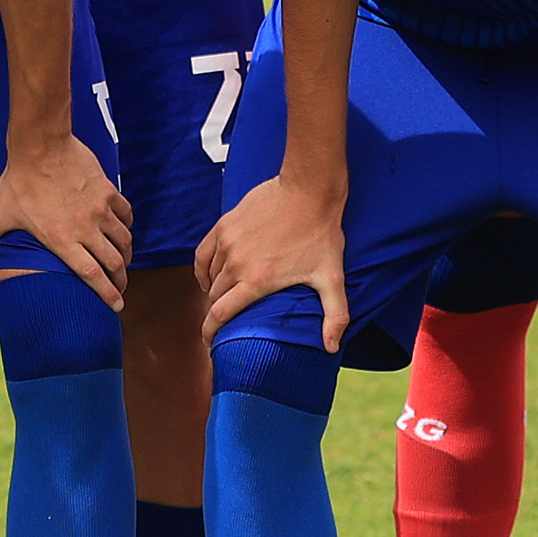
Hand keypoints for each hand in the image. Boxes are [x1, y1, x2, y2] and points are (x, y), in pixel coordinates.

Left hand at [0, 136, 134, 305]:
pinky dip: (126, 226)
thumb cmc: (17, 181)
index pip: (92, 275)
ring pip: (124, 241)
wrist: (39, 145)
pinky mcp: (106, 191)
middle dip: (121, 281)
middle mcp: (85, 228)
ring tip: (123, 262)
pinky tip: (122, 230)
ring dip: (126, 256)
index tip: (117, 306)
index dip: (108, 294)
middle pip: (115, 263)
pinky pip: (125, 215)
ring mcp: (99, 209)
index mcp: (61, 240)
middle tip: (120, 287)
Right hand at [197, 175, 347, 345]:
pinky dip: (204, 269)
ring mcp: (227, 242)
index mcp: (257, 281)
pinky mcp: (224, 225)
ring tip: (225, 297)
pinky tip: (210, 275)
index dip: (210, 331)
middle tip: (228, 318)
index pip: (221, 314)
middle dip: (218, 310)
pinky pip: (203, 254)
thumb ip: (334, 315)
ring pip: (210, 276)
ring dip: (215, 289)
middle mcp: (236, 263)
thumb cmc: (321, 233)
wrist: (308, 189)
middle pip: (215, 297)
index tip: (209, 342)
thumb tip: (331, 347)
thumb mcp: (331, 277)